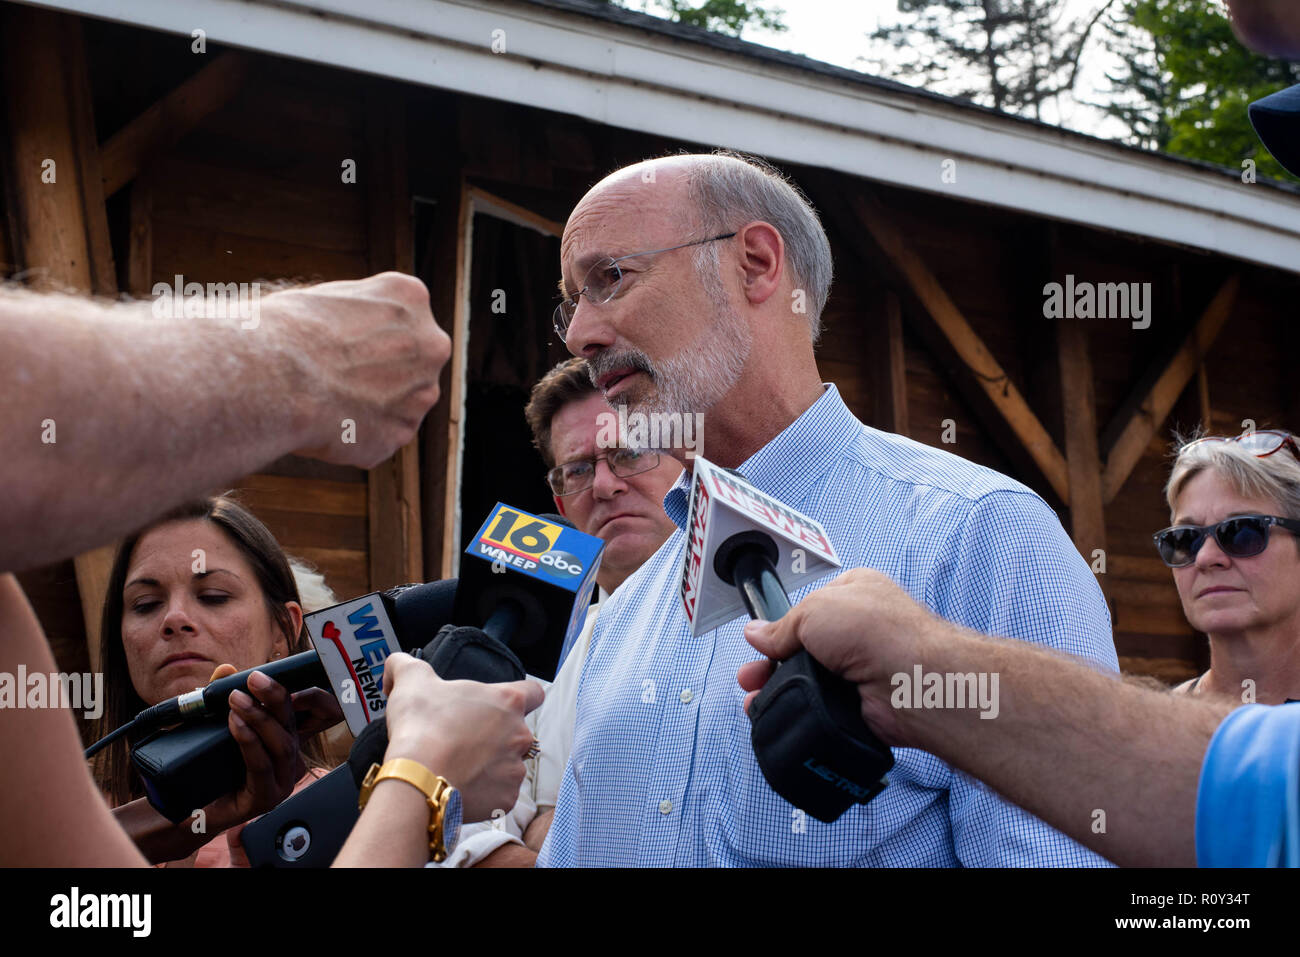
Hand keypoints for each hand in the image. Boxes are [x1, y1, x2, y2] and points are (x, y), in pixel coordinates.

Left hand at [202, 666, 308, 832]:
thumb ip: (222, 697)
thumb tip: (226, 669)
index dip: (313, 695)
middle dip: (275, 697)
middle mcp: (289, 760)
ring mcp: (282, 781)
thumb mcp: (216, 725)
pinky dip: (249, 742)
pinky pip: (262, 765)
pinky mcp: (267, 797)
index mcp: (285, 740)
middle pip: (292, 724)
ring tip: (237, 700)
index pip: (314, 714)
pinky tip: (236, 725)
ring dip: (259, 718)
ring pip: (281, 744)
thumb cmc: (210, 767)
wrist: (192, 809)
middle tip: (255, 678)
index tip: (291, 675)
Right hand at [266, 272, 451, 467]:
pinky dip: (356, 434)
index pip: (397, 318)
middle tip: (333, 376)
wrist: (276, 375)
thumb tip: (352, 334)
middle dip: (378, 371)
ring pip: (400, 401)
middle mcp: (431, 343)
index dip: (360, 333)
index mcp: (410, 297)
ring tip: (325, 400)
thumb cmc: (287, 329)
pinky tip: (327, 423)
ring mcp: (422, 392)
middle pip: (409, 361)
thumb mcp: (328, 298)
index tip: (332, 341)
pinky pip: (381, 434)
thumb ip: (356, 317)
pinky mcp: (402, 432)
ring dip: (369, 404)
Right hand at [379, 652, 543, 821]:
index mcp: (507, 701)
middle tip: (464, 741)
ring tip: (459, 766)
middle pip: (517, 733)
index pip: (533, 692)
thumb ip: (407, 664)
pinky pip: (500, 794)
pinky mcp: (506, 798)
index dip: (518, 698)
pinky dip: (484, 792)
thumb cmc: (421, 727)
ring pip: (508, 765)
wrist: (418, 779)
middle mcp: (520, 734)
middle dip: (495, 737)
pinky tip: (461, 786)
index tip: (498, 706)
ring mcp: (515, 768)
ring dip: (489, 766)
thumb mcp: (411, 680)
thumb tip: (399, 664)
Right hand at [736, 568, 939, 742]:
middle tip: (751, 677)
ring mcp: (860, 669)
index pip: (807, 610)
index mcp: (853, 594)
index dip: (781, 628)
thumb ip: (782, 627)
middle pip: (803, 649)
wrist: (914, 682)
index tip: (760, 644)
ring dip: (781, 690)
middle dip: (772, 664)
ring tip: (755, 699)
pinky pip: (821, 708)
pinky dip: (801, 712)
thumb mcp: (814, 610)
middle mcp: (858, 631)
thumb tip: (756, 633)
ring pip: (808, 681)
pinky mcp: (859, 703)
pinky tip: (780, 714)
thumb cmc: (879, 632)